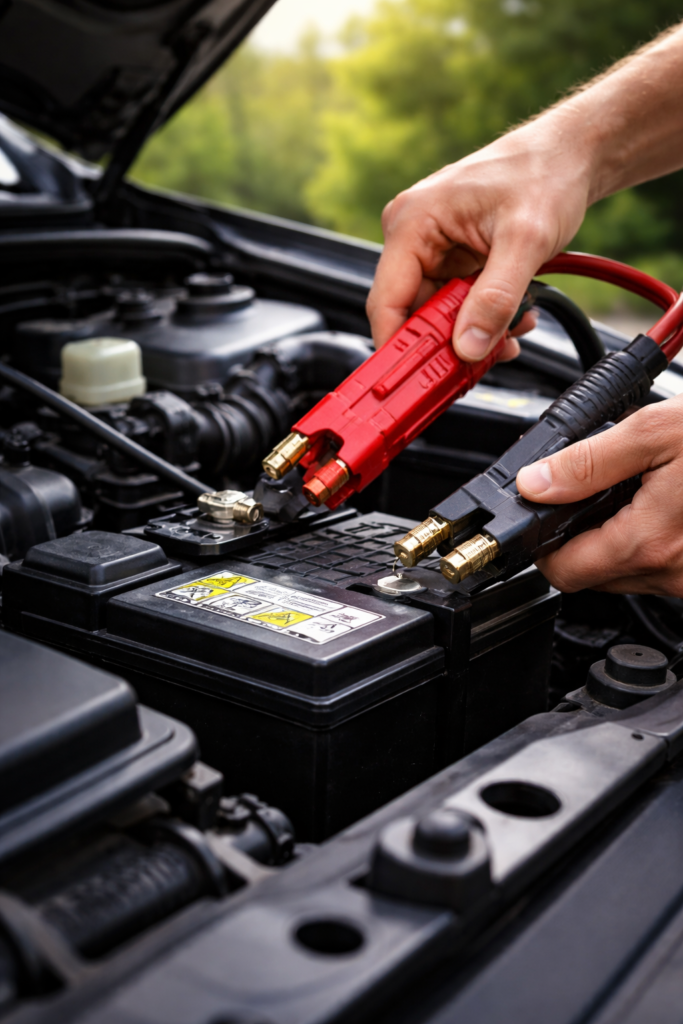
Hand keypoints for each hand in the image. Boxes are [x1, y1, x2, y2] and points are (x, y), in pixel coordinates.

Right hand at [366, 118, 591, 361]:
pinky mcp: (452, 258)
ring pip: (438, 314)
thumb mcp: (525, 241)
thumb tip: (469, 346)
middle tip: (487, 355)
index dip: (399, 347)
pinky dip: (483, 318)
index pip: (386, 302)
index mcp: (412, 222)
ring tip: (513, 327)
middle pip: (413, 314)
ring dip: (475, 331)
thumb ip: (495, 299)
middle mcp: (413, 235)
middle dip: (451, 341)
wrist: (570, 155)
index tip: (417, 380)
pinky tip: (511, 316)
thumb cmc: (544, 173)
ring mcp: (432, 248)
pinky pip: (457, 304)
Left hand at [516, 398, 682, 594]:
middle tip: (591, 490)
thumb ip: (589, 462)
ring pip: (627, 573)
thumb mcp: (658, 432)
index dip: (540, 543)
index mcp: (649, 541)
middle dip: (580, 535)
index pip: (563, 572)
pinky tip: (666, 504)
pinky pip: (661, 569)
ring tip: (638, 490)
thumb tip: (535, 483)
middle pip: (592, 575)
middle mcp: (672, 573)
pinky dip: (651, 541)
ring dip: (617, 537)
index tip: (540, 515)